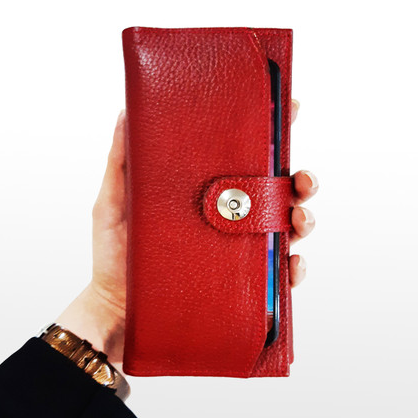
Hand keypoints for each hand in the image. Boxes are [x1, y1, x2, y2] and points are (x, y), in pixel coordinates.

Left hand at [57, 101, 317, 365]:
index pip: (246, 157)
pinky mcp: (243, 284)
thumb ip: (121, 160)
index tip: (290, 110)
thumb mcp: (114, 202)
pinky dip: (294, 269)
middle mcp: (229, 217)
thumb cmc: (116, 254)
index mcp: (208, 191)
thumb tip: (128, 110)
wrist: (117, 306)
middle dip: (301, 179)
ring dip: (304, 218)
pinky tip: (291, 264)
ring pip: (287, 228)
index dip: (273, 132)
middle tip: (302, 178)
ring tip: (298, 219)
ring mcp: (239, 249)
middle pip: (277, 191)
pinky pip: (280, 276)